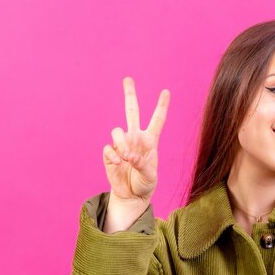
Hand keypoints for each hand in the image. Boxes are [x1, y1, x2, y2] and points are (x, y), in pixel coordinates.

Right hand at [103, 77, 169, 203]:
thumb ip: (142, 164)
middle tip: (128, 79)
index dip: (161, 106)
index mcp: (150, 140)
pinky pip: (108, 148)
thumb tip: (128, 155)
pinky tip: (118, 163)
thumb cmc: (145, 183)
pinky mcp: (109, 154)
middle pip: (132, 111)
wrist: (132, 195)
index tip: (166, 91)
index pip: (157, 120)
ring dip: (122, 143)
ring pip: (117, 131)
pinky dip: (113, 156)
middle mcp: (135, 138)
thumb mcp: (150, 175)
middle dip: (130, 95)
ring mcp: (121, 144)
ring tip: (126, 157)